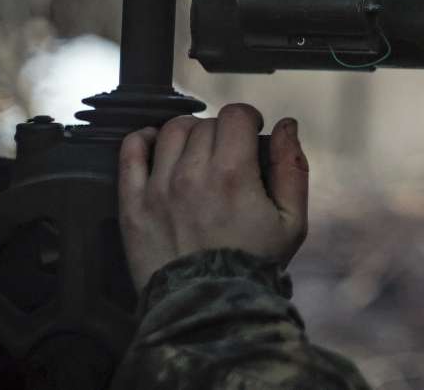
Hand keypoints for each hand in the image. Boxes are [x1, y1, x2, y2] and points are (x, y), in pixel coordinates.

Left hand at [117, 104, 309, 291]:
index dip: (247, 118)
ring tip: (197, 153)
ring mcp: (158, 188)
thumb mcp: (291, 222)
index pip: (235, 115)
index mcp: (232, 175)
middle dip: (221, 132)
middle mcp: (192, 175)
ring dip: (188, 134)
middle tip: (228, 154)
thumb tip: (287, 126)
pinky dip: (142, 140)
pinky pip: (130, 152)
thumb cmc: (253, 266)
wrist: (208, 307)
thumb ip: (292, 168)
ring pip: (170, 131)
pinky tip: (155, 145)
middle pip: (205, 123)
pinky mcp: (133, 204)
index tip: (250, 132)